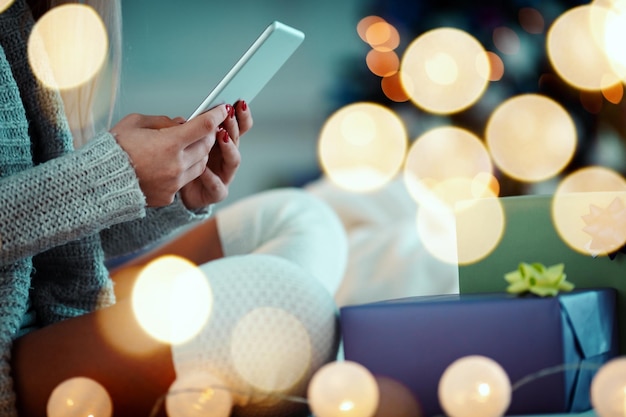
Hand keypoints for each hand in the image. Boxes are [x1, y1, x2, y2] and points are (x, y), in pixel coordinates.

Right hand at [110, 105, 228, 206]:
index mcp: (168, 144)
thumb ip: (162, 121)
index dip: (216, 115)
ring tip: (188, 145)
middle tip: (205, 127)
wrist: (98, 181)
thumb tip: (182, 123)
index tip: (223, 109)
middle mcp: (176, 165)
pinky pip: (186, 179)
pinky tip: (172, 163)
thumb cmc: (114, 148)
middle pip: (206, 146)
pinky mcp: (169, 196)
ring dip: (199, 153)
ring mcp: (174, 182)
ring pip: (200, 164)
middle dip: (208, 135)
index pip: (204, 126)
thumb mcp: (135, 123)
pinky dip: (185, 169)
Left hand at [179, 100, 253, 208]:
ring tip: (221, 135)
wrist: (174, 191)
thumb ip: (188, 130)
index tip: (239, 101)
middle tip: (229, 113)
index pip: (238, 126)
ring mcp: (224, 175)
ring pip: (233, 160)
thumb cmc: (179, 162)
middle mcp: (226, 157)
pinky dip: (211, 177)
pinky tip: (204, 168)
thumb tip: (187, 119)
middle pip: (236, 139)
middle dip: (234, 125)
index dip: (241, 115)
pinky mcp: (217, 192)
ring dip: (229, 147)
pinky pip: (217, 185)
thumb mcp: (182, 141)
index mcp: (222, 143)